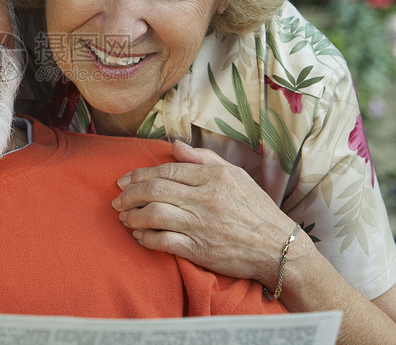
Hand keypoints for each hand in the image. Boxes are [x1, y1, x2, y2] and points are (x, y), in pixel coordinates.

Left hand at [111, 141, 297, 285]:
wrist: (278, 248)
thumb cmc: (257, 210)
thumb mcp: (236, 175)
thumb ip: (203, 158)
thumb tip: (174, 145)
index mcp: (213, 177)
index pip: (167, 171)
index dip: (139, 174)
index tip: (124, 180)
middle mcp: (205, 199)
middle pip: (155, 190)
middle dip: (130, 194)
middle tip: (117, 198)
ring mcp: (201, 225)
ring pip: (154, 214)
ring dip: (133, 215)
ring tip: (124, 217)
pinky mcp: (199, 250)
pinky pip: (163, 241)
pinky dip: (146, 238)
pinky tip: (139, 235)